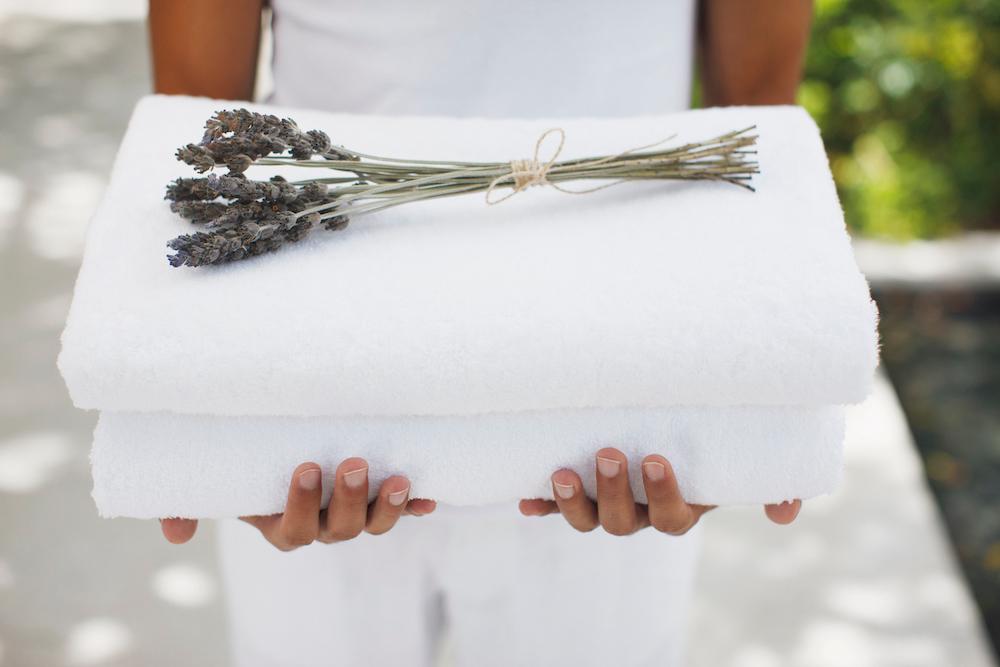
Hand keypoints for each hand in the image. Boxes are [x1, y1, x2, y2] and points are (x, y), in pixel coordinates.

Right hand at [160, 458, 436, 549]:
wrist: (282, 445)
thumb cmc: (245, 465)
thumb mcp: (215, 482)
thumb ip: (186, 504)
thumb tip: (175, 536)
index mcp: (282, 525)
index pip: (293, 529)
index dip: (302, 504)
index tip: (306, 466)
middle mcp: (321, 525)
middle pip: (340, 529)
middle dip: (348, 500)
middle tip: (352, 464)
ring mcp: (353, 513)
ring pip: (373, 524)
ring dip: (387, 506)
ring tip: (395, 478)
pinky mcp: (378, 497)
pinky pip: (400, 509)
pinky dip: (414, 505)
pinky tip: (429, 497)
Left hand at [518, 447, 800, 534]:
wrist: (673, 432)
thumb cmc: (710, 448)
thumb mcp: (742, 464)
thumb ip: (774, 485)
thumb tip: (786, 514)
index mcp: (678, 509)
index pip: (672, 517)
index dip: (663, 494)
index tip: (657, 458)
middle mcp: (639, 514)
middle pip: (623, 522)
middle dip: (614, 493)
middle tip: (610, 453)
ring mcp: (606, 504)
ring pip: (587, 520)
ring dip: (572, 502)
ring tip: (563, 472)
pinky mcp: (580, 492)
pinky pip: (555, 506)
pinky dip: (540, 504)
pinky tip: (524, 499)